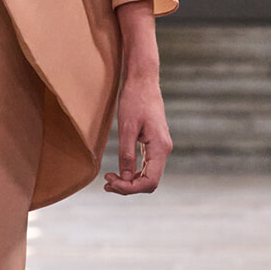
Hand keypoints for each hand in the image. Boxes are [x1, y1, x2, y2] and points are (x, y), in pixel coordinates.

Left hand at [104, 72, 171, 194]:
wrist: (143, 81)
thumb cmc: (134, 100)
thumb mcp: (126, 128)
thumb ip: (126, 154)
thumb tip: (125, 177)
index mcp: (160, 148)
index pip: (149, 181)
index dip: (130, 188)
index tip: (110, 182)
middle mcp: (164, 150)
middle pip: (149, 182)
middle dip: (128, 187)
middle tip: (106, 183)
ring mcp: (160, 148)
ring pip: (148, 176)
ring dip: (129, 181)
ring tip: (109, 180)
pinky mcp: (154, 144)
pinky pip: (146, 166)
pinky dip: (133, 173)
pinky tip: (119, 172)